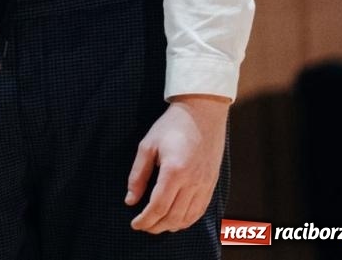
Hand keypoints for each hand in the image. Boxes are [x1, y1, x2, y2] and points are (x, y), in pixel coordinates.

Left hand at [127, 94, 229, 233]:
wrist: (202, 114)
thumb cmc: (171, 127)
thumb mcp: (147, 146)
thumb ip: (138, 175)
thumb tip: (130, 200)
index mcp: (174, 171)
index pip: (158, 206)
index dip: (145, 219)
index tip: (134, 224)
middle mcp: (192, 182)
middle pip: (173, 216)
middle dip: (156, 226)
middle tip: (143, 227)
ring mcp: (204, 184)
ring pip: (188, 217)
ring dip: (171, 226)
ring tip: (157, 226)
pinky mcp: (211, 184)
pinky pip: (200, 210)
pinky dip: (187, 220)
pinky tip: (177, 221)